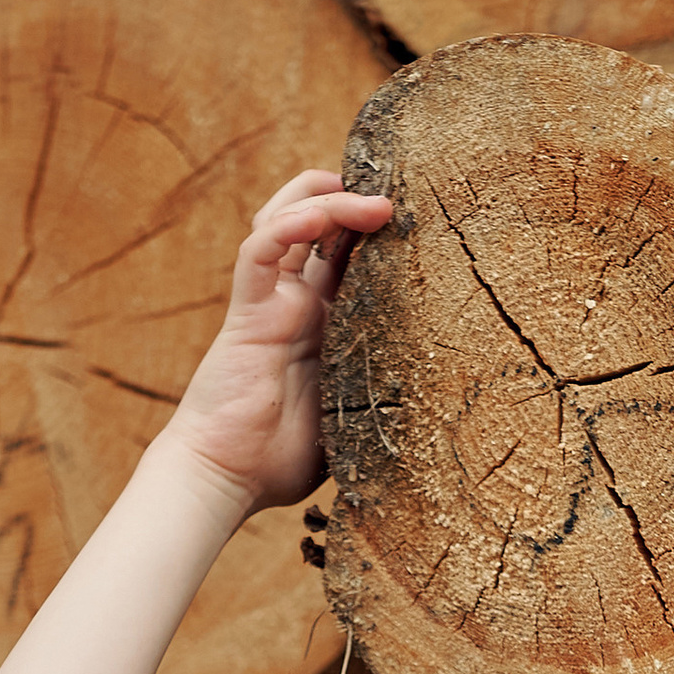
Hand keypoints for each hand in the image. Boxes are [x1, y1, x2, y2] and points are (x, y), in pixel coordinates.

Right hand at [163, 169, 394, 513]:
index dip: (377, 230)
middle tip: (398, 193)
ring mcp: (271, 303)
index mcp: (325, 324)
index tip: (420, 217)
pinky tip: (317, 211)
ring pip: (288, 221)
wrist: (226, 480)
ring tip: (373, 199)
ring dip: (329, 200)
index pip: (350, 257)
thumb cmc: (280, 460)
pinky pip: (259, 253)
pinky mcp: (247, 313)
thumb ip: (383, 398)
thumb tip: (447, 408)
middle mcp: (298, 303)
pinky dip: (286, 225)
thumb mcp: (352, 419)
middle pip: (321, 225)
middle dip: (356, 199)